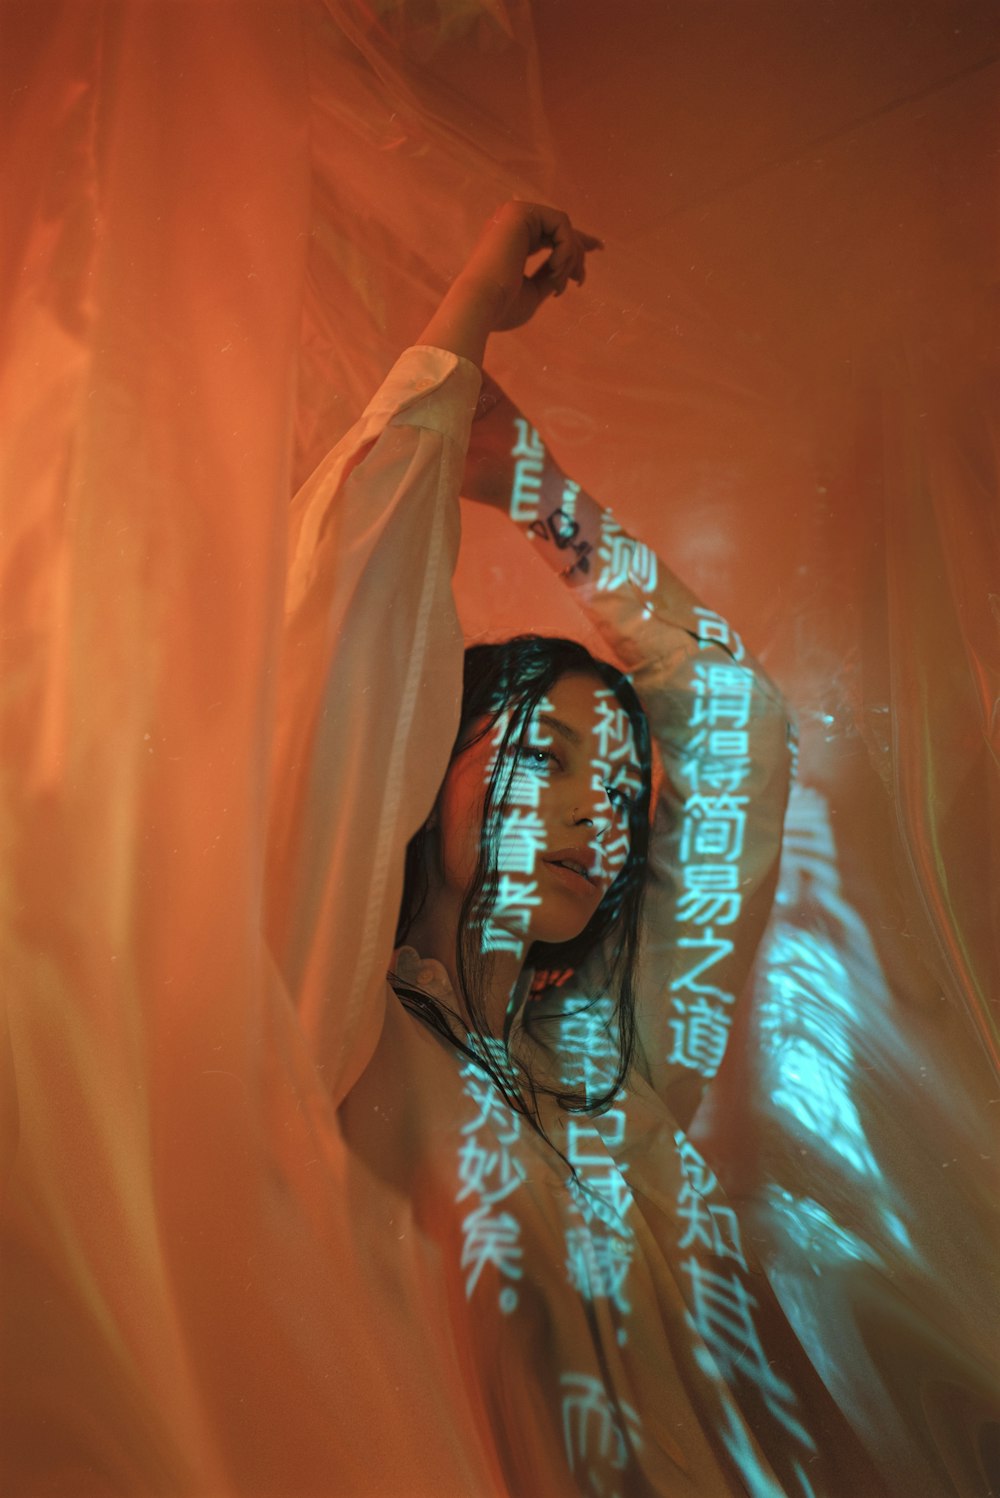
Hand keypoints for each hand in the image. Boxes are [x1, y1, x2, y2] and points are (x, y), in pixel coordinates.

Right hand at [458, 201, 602, 331]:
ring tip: (560, 283)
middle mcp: (511, 224)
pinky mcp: (519, 212)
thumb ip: (550, 276)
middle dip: (578, 253)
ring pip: (563, 227)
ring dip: (570, 257)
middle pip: (560, 229)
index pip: (550, 234)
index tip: (599, 248)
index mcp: (511, 242)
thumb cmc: (503, 307)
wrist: (480, 307)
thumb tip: (569, 270)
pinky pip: (561, 224)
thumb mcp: (534, 291)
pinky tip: (556, 269)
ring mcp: (514, 215)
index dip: (576, 241)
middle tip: (580, 281)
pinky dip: (567, 248)